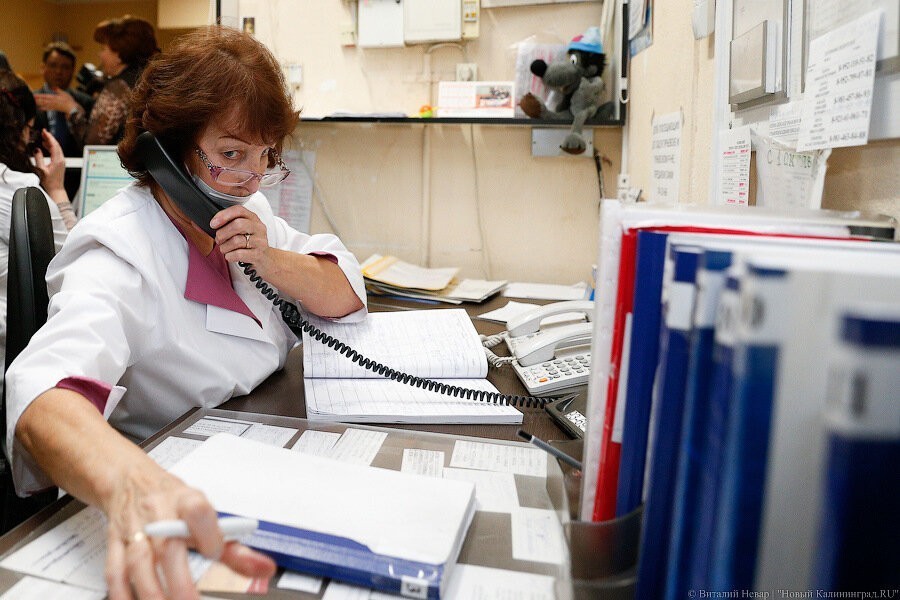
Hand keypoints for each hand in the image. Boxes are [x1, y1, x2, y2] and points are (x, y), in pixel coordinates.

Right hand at [32, 130, 65, 192]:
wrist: (56, 189)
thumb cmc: (49, 182)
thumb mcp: (41, 169)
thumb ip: (38, 158)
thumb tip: (37, 149)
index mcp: (57, 160)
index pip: (54, 145)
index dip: (49, 137)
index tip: (44, 131)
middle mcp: (61, 160)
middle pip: (57, 145)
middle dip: (50, 138)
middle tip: (43, 132)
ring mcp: (62, 162)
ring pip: (57, 149)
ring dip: (50, 142)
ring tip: (43, 138)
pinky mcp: (60, 164)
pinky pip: (57, 153)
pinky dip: (51, 148)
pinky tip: (46, 147)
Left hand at [34, 88, 78, 113]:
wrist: (73, 109)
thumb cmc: (69, 101)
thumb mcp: (64, 93)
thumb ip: (58, 90)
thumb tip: (53, 87)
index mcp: (54, 97)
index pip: (44, 96)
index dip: (38, 96)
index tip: (33, 95)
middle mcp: (52, 102)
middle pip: (42, 101)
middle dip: (36, 100)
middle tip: (29, 99)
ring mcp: (53, 106)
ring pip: (44, 105)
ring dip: (38, 104)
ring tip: (33, 103)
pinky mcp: (55, 109)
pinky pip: (48, 109)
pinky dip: (43, 108)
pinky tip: (40, 108)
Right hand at [103, 466, 274, 599]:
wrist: (130, 480)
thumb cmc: (172, 501)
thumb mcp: (205, 516)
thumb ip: (234, 547)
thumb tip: (265, 568)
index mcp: (186, 501)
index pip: (198, 512)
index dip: (207, 533)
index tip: (214, 552)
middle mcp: (158, 514)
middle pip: (168, 548)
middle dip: (180, 582)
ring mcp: (134, 529)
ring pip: (138, 563)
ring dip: (151, 592)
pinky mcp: (114, 543)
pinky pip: (115, 572)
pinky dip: (122, 593)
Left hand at [210, 205, 272, 271]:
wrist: (266, 260)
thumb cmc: (250, 244)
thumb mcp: (244, 230)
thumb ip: (232, 223)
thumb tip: (214, 224)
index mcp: (253, 219)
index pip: (239, 210)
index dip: (223, 215)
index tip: (213, 224)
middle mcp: (259, 228)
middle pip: (237, 225)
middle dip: (222, 233)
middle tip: (219, 240)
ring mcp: (260, 242)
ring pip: (236, 241)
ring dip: (224, 247)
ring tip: (225, 249)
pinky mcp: (258, 255)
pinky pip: (238, 254)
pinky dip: (230, 256)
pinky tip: (230, 256)